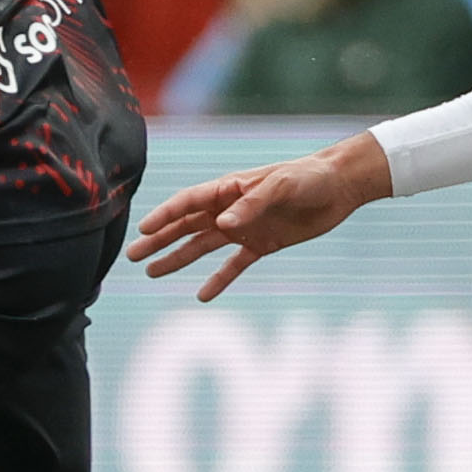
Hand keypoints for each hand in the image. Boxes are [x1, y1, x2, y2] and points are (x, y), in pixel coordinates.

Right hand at [126, 135, 391, 301]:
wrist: (339, 187)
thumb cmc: (309, 177)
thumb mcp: (282, 185)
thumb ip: (252, 204)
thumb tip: (222, 224)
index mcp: (230, 188)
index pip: (189, 202)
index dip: (165, 215)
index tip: (143, 229)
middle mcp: (231, 208)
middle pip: (186, 226)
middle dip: (159, 239)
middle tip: (132, 256)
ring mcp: (244, 227)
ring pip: (202, 246)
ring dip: (178, 259)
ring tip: (152, 273)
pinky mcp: (263, 244)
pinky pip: (234, 265)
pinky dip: (219, 280)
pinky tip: (202, 295)